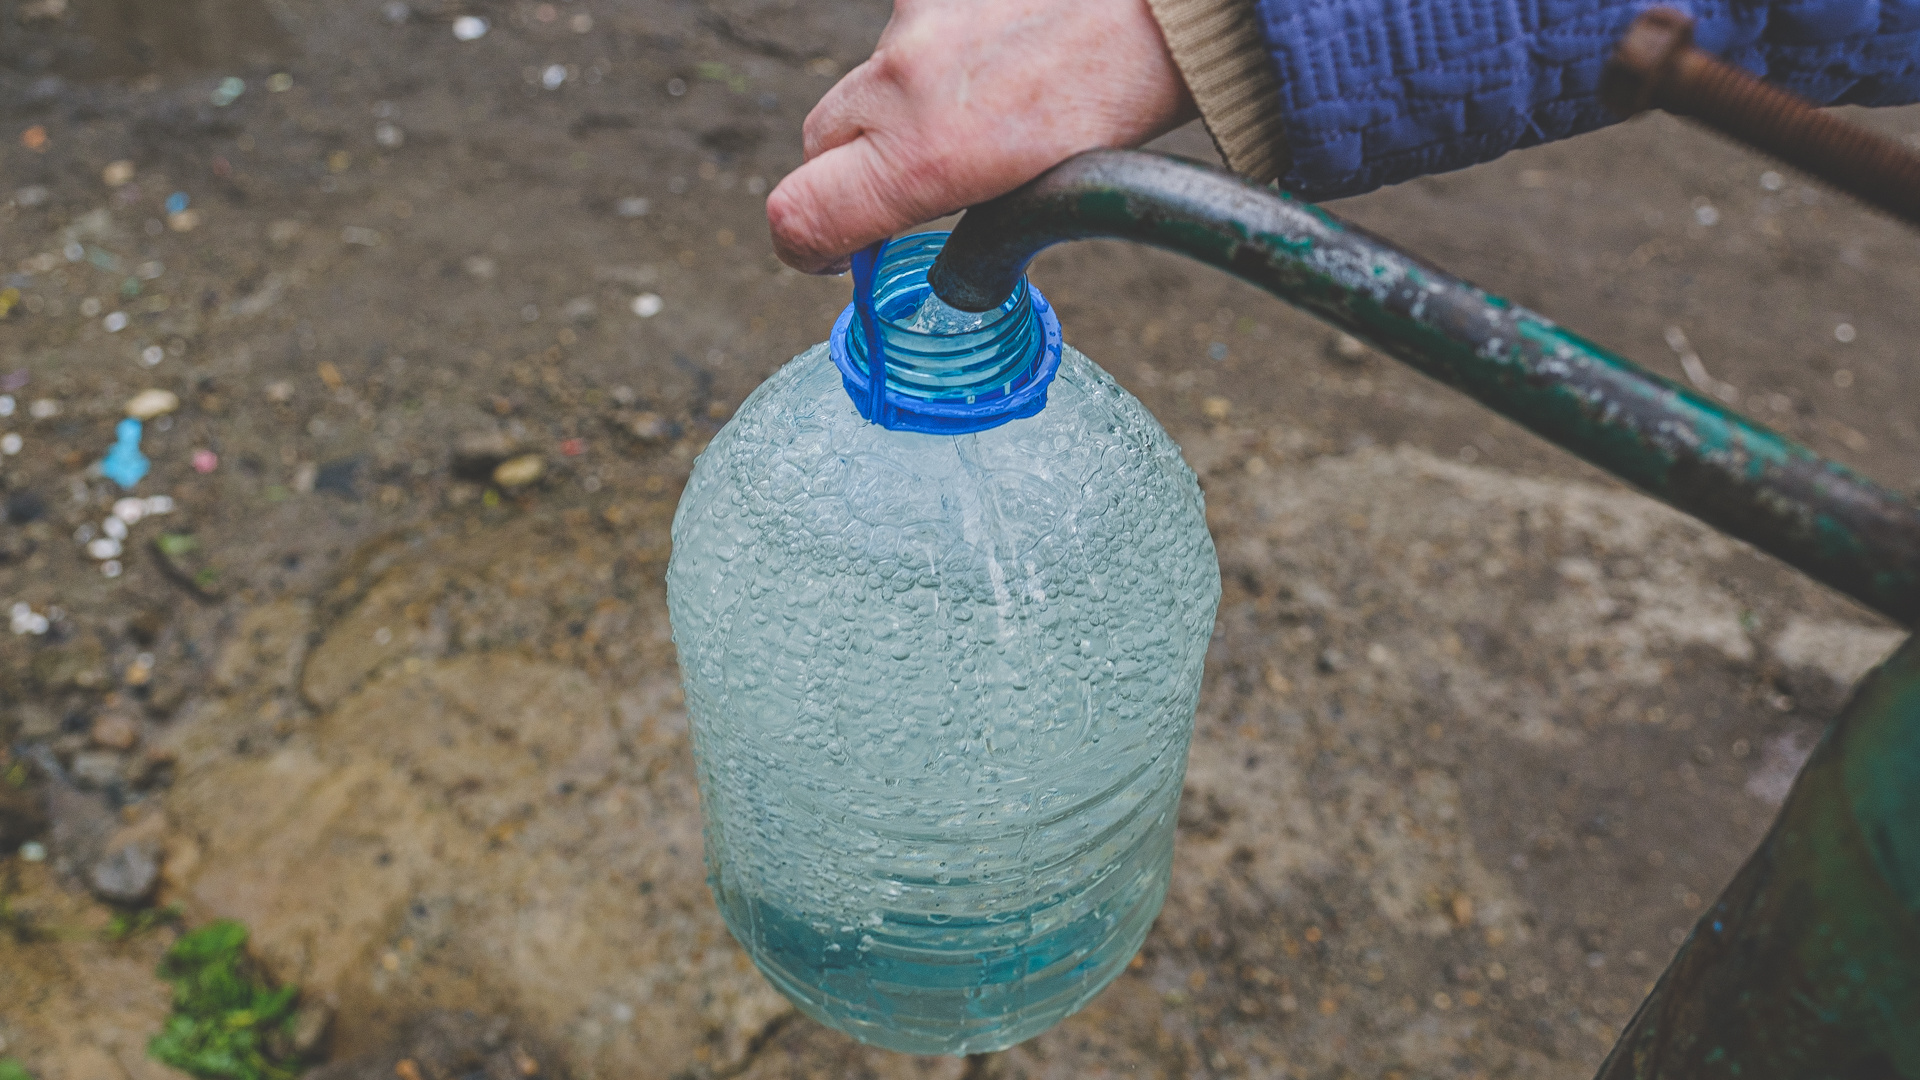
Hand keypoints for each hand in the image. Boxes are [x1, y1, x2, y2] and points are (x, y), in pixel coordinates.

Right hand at [766, 0, 1195, 272]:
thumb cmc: (1131, 89)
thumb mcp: (1050, 190)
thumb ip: (971, 211)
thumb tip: (940, 246)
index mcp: (926, 159)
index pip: (798, 215)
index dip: (803, 247)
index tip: (834, 257)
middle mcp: (902, 83)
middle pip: (818, 143)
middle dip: (847, 173)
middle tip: (909, 190)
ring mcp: (912, 19)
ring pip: (874, 81)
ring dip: (909, 101)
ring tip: (995, 100)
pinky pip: (914, 27)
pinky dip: (944, 48)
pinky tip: (1006, 49)